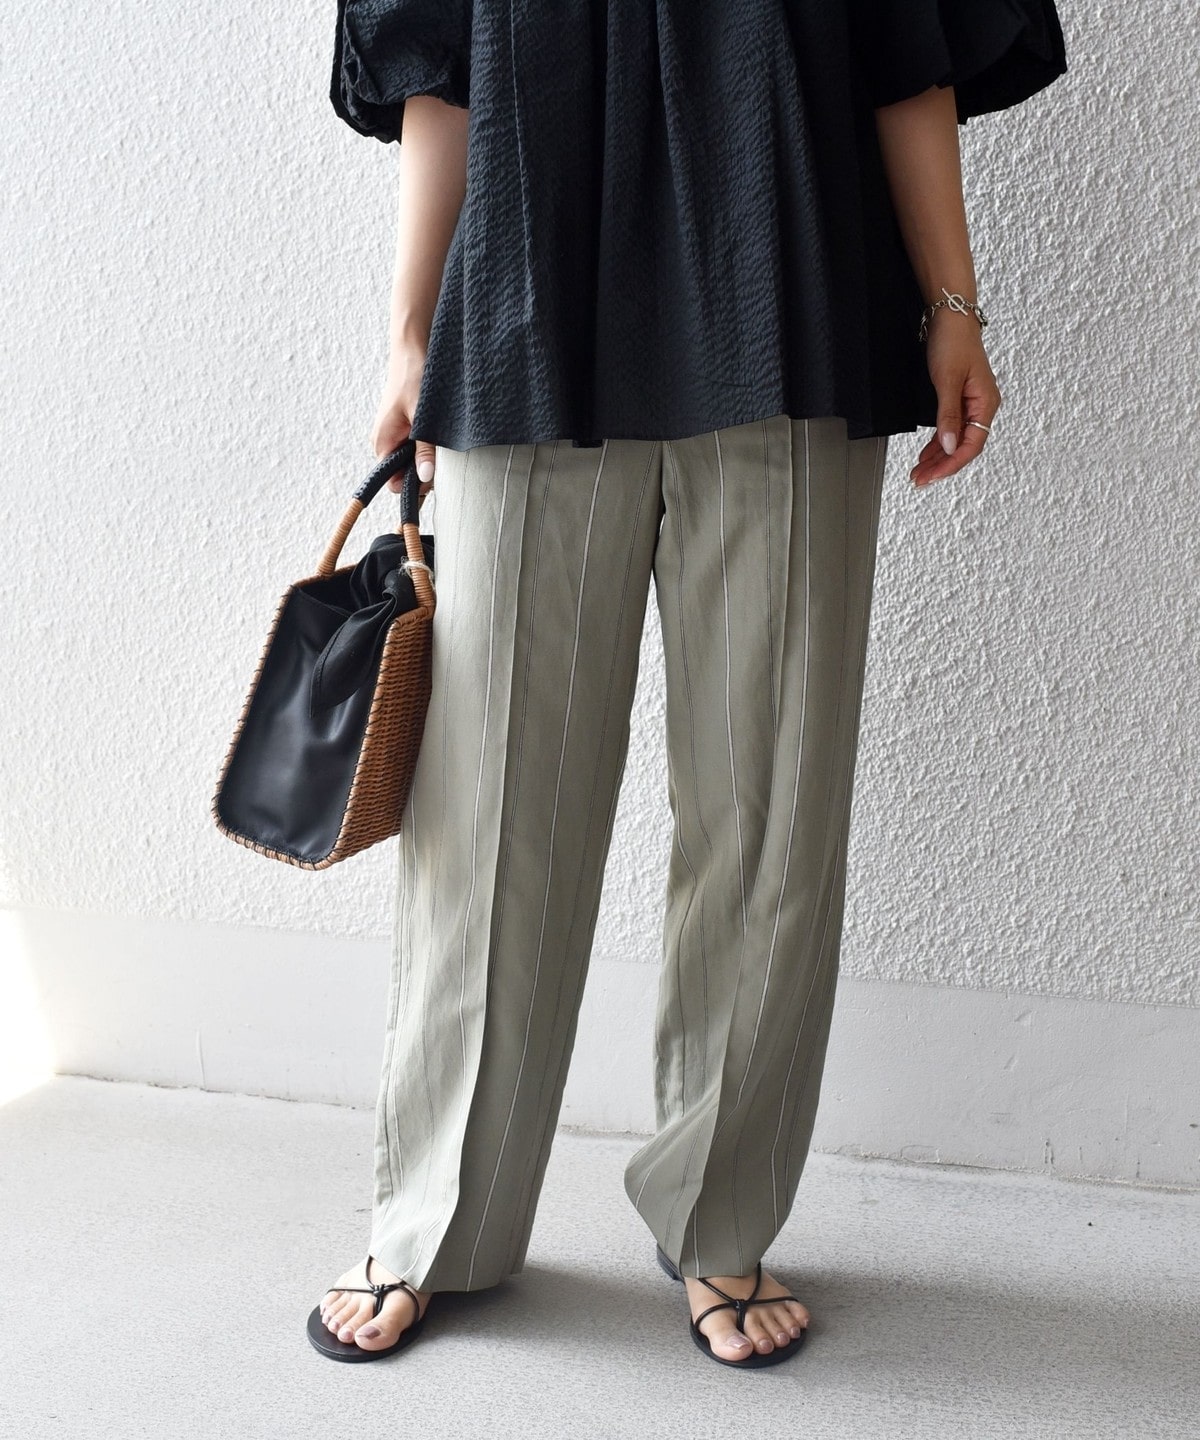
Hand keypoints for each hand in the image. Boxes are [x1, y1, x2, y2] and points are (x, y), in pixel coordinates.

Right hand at [371, 343, 437, 497]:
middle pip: (405, 474)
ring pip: (414, 460)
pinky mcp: (408, 426)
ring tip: (442, 440)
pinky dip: (431, 445)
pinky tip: (440, 434)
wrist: (414, 346)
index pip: (394, 483)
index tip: (433, 475)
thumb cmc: (414, 376)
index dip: (413, 485)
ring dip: (430, 456)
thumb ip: (424, 448)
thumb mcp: (423, 416)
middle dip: (424, 471)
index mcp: (382, 442)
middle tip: (443, 456)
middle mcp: (387, 441)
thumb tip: (425, 477)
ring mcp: (397, 434)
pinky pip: (418, 446)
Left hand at [910, 313, 1001, 488]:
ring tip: (919, 471)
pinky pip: (951, 429)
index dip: (950, 464)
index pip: (971, 445)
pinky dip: (938, 443)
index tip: (931, 476)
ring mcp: (972, 404)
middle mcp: (982, 407)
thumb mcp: (946, 381)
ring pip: (955, 440)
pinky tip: (926, 453)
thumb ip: (947, 416)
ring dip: (938, 457)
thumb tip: (947, 446)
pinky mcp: (960, 399)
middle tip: (919, 479)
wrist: (950, 317)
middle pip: (963, 447)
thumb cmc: (953, 342)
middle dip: (941, 466)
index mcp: (985, 404)